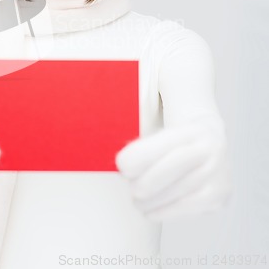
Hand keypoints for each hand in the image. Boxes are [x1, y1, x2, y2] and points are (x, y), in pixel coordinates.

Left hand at [115, 116, 231, 221]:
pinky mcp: (219, 197)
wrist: (212, 145)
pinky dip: (164, 211)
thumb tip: (125, 168)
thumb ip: (144, 150)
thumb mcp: (162, 136)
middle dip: (147, 181)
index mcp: (192, 129)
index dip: (142, 154)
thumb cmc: (179, 144)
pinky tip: (151, 210)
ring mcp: (218, 173)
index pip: (167, 141)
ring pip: (180, 190)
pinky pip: (187, 208)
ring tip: (138, 201)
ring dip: (152, 200)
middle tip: (131, 187)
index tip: (121, 164)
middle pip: (174, 165)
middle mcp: (209, 149)